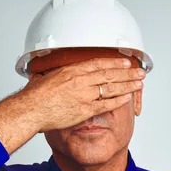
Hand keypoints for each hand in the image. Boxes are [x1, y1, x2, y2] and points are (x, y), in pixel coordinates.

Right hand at [15, 57, 145, 131]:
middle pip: (110, 74)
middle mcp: (81, 80)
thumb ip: (56, 74)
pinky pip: (106, 104)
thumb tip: (53, 73)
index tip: (125, 61)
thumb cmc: (34, 96)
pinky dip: (118, 100)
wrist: (31, 109)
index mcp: (72, 70)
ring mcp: (84, 95)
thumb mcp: (46, 77)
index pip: (99, 63)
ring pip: (111, 88)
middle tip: (139, 71)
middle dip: (127, 73)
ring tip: (139, 83)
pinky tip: (128, 97)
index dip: (114, 62)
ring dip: (127, 85)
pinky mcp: (85, 109)